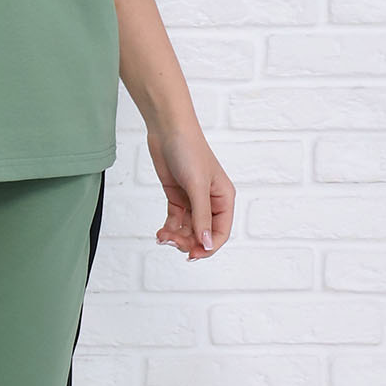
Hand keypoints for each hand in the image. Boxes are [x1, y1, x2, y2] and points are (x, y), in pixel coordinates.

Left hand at [147, 122, 234, 260]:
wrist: (167, 130)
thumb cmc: (189, 151)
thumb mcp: (197, 186)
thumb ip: (202, 217)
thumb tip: (206, 245)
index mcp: (224, 199)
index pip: (221, 233)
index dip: (208, 247)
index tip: (192, 255)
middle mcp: (211, 202)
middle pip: (203, 234)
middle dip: (188, 242)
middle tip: (172, 243)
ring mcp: (193, 200)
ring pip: (187, 230)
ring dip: (176, 237)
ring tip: (162, 237)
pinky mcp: (177, 197)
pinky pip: (175, 221)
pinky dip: (168, 229)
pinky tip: (160, 233)